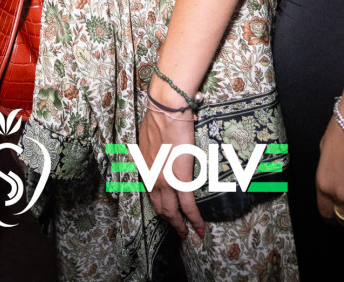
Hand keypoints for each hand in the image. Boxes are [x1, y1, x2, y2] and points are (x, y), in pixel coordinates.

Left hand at [138, 107, 203, 240]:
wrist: (166, 110)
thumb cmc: (159, 118)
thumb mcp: (148, 138)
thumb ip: (152, 151)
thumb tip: (160, 152)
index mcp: (144, 168)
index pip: (150, 195)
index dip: (159, 208)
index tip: (166, 214)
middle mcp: (151, 178)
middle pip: (160, 208)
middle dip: (169, 221)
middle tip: (178, 230)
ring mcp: (166, 180)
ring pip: (173, 211)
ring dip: (181, 225)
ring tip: (188, 234)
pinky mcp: (180, 178)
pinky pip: (188, 206)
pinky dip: (194, 220)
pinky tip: (200, 228)